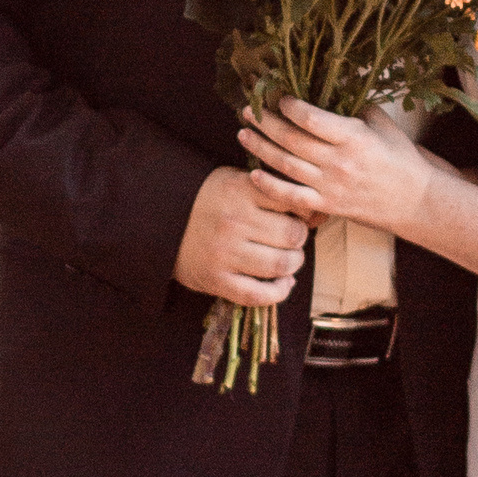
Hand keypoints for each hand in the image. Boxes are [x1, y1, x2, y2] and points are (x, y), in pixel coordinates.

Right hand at [174, 166, 309, 306]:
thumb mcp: (235, 181)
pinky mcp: (216, 280)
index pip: (292, 202)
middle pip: (292, 235)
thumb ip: (271, 190)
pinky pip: (259, 295)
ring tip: (287, 259)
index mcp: (239, 191)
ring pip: (281, 265)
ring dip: (293, 264)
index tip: (297, 215)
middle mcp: (233, 222)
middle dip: (298, 239)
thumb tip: (318, 211)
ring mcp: (224, 254)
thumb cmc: (207, 201)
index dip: (303, 211)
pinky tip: (282, 283)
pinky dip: (279, 292)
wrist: (159, 223)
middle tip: (290, 238)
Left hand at [239, 100, 430, 236]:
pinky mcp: (327, 206)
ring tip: (243, 134)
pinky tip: (253, 174)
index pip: (311, 119)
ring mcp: (331, 186)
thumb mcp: (382, 124)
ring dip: (260, 148)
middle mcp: (339, 162)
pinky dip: (270, 186)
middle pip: (292, 140)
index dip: (290, 107)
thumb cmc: (400, 158)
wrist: (414, 201)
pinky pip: (291, 197)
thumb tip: (330, 84)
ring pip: (286, 166)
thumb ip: (355, 106)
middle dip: (266, 123)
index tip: (279, 97)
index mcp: (354, 137)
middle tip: (248, 110)